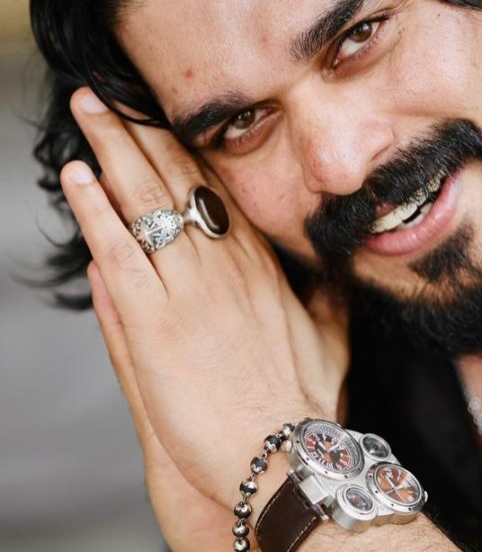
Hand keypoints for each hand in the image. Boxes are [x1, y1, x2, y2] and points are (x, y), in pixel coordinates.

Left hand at [60, 87, 347, 551]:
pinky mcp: (155, 324)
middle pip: (177, 180)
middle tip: (110, 92)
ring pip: (145, 202)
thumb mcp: (334, 340)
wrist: (287, 459)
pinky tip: (77, 177)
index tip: (164, 116)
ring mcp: (190, 290)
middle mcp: (227, 266)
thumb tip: (329, 264)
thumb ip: (327, 296)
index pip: (219, 190)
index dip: (186, 149)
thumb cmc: (307, 406)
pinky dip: (96, 210)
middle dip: (140, 131)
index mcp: (263, 268)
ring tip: (87, 110)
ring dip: (111, 151)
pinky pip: (120, 250)